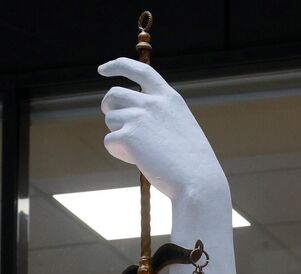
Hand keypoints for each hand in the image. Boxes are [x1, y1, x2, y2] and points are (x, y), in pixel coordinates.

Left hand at [98, 58, 227, 202]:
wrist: (197, 179)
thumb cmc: (190, 161)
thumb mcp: (178, 126)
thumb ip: (156, 115)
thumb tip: (126, 117)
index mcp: (168, 97)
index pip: (140, 70)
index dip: (118, 66)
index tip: (103, 69)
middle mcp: (153, 102)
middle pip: (114, 95)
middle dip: (109, 108)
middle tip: (116, 124)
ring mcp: (140, 116)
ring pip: (110, 119)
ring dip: (118, 135)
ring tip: (139, 151)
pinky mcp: (129, 136)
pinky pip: (110, 141)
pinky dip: (118, 153)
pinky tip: (138, 160)